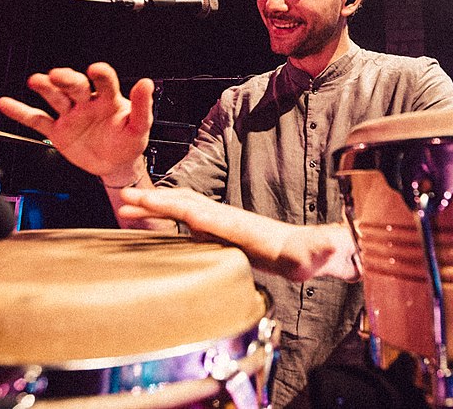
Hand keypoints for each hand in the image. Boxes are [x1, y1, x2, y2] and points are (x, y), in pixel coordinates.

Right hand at [0, 63, 153, 177]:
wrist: (116, 165)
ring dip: (46, 88)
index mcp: (109, 100)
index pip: (104, 82)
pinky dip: (21, 112)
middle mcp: (87, 102)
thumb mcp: (139, 127)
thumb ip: (142, 106)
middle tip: (58, 74)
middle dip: (67, 80)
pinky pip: (37, 120)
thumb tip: (147, 83)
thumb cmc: (129, 142)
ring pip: (55, 98)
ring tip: (36, 80)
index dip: (100, 75)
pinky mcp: (57, 130)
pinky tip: (7, 103)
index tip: (95, 69)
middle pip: (75, 86)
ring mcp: (71, 115)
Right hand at [118, 186, 359, 281]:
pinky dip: (168, 216)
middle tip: (123, 198)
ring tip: (128, 206)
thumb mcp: (315, 254)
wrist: (313, 251)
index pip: (196, 212)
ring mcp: (224, 224)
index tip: (141, 200)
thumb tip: (329, 244)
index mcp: (238, 224)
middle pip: (184, 203)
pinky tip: (155, 222)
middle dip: (154, 200)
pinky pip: (189, 221)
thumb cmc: (309, 256)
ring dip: (157, 206)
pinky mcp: (223, 233)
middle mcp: (228, 219)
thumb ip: (320, 248)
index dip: (168, 206)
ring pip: (184, 208)